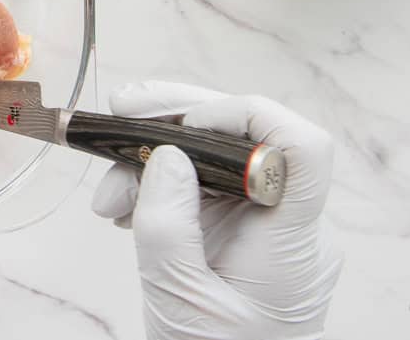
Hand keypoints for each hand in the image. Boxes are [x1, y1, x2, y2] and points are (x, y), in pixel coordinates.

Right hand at [90, 81, 343, 339]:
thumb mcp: (178, 300)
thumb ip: (168, 225)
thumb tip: (165, 153)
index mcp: (290, 244)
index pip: (301, 149)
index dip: (244, 116)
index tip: (182, 126)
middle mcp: (290, 227)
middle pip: (250, 139)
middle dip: (179, 120)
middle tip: (120, 110)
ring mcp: (269, 231)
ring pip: (221, 160)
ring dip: (157, 159)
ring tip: (108, 195)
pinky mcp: (247, 237)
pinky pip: (211, 189)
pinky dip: (164, 186)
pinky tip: (126, 206)